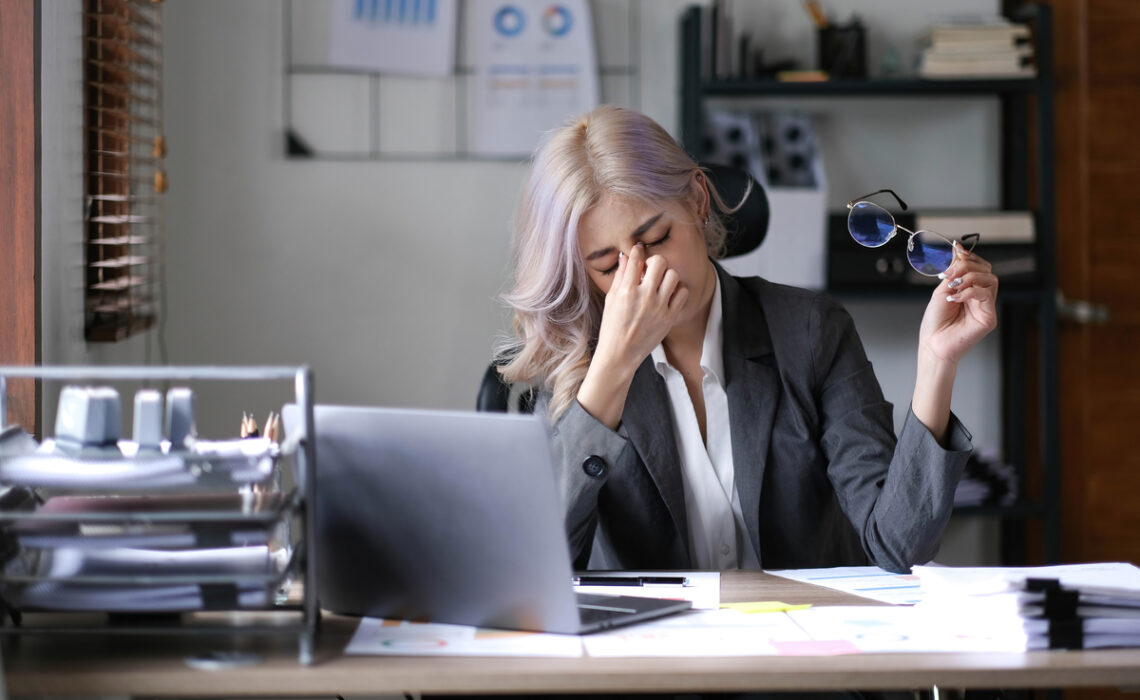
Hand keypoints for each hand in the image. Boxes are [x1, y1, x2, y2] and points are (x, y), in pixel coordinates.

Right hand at [576, 243, 688, 428]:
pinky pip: (683, 293)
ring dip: (666, 276)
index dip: (637, 251)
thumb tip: (625, 257)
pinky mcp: (670, 318)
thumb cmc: (612, 327)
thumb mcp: (611, 300)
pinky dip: (677, 291)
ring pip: (673, 275)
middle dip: (654, 262)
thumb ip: (620, 277)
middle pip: (659, 262)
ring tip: (659, 284)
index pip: (635, 260)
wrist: (620, 354)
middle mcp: (645, 297)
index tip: (638, 249)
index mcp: (626, 292)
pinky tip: (668, 296)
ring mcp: (659, 308)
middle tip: (650, 270)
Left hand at [918, 242, 998, 365]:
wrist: (933, 344)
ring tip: (952, 285)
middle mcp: (981, 298)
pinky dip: (969, 291)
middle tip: (950, 273)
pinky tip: (955, 297)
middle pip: (986, 270)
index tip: (956, 248)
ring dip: (969, 277)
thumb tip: (957, 249)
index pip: (979, 267)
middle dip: (967, 265)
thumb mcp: (941, 291)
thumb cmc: (936, 322)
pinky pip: (986, 295)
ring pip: (990, 280)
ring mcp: (986, 307)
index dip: (969, 256)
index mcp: (970, 290)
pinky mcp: (989, 317)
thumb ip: (952, 272)